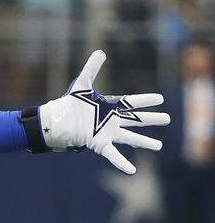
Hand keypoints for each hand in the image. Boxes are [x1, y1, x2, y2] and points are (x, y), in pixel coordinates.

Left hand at [38, 50, 168, 173]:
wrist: (56, 122)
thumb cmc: (68, 104)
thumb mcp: (81, 84)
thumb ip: (91, 68)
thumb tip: (100, 52)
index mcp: (109, 106)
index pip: (131, 102)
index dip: (145, 100)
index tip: (160, 98)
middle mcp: (110, 121)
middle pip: (136, 120)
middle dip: (152, 119)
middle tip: (167, 119)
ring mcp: (106, 133)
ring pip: (131, 138)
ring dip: (145, 142)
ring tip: (159, 146)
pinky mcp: (99, 144)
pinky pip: (113, 155)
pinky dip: (122, 163)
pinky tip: (132, 171)